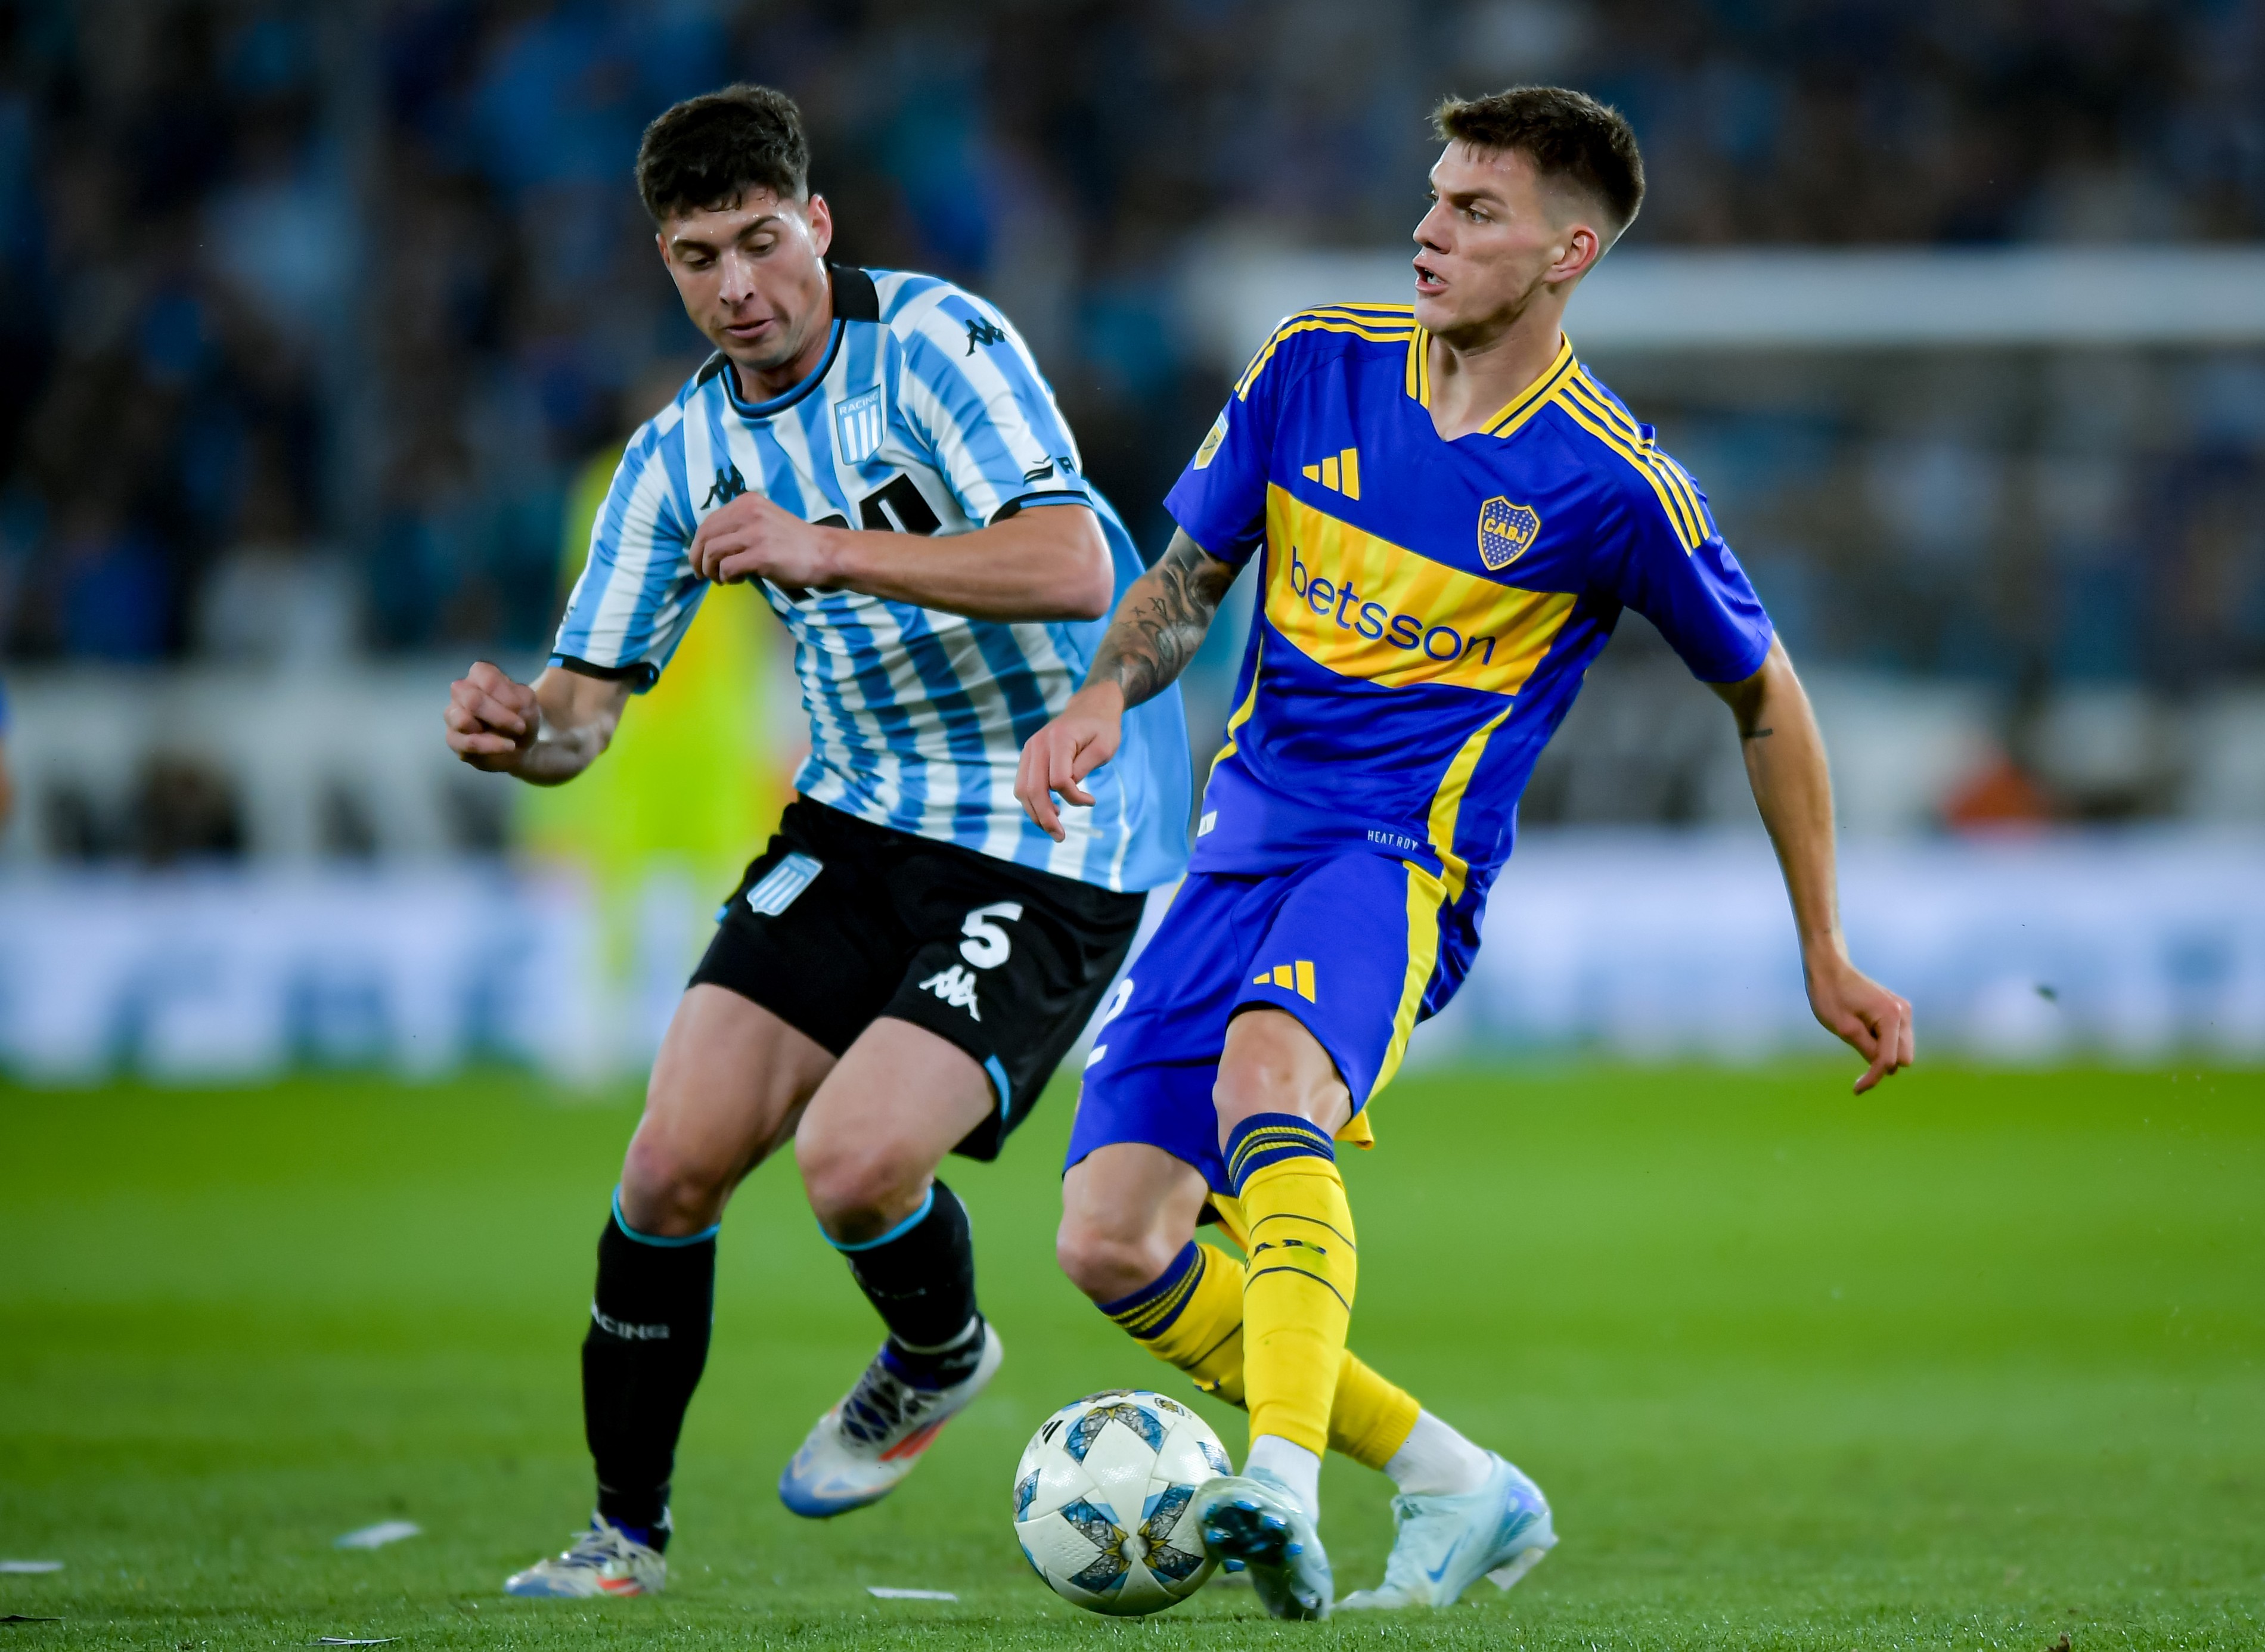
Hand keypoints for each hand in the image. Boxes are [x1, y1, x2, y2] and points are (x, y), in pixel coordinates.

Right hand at [445, 661, 538, 771]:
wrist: (520, 743)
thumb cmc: (521, 715)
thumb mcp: (527, 704)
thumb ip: (515, 702)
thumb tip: (500, 711)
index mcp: (479, 674)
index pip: (488, 680)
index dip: (507, 699)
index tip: (524, 713)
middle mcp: (461, 691)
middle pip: (472, 700)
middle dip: (499, 717)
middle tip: (520, 728)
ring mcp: (453, 714)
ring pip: (462, 721)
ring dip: (492, 733)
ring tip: (511, 742)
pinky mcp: (453, 738)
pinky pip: (466, 744)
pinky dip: (490, 748)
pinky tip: (505, 748)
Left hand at [689, 491, 840, 587]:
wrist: (825, 553)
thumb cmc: (795, 542)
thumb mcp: (765, 521)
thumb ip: (740, 525)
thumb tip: (711, 546)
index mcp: (747, 502)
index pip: (709, 521)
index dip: (698, 543)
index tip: (700, 559)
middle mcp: (748, 513)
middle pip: (705, 536)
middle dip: (698, 558)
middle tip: (702, 574)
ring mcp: (755, 533)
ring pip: (712, 552)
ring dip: (711, 570)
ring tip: (721, 580)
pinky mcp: (761, 555)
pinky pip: (728, 568)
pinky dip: (726, 577)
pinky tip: (737, 581)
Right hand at [1016, 683, 1125, 841]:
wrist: (1090, 708)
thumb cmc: (1102, 728)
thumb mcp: (1104, 748)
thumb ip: (1084, 768)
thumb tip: (1066, 791)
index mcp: (1058, 739)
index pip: (1059, 780)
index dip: (1074, 798)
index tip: (1092, 801)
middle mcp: (1038, 744)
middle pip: (1033, 789)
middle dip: (1045, 818)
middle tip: (1060, 837)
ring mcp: (1030, 749)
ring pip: (1023, 790)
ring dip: (1035, 813)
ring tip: (1054, 829)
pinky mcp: (1028, 756)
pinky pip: (1023, 784)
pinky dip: (1032, 802)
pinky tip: (1049, 812)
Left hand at [1806, 952, 1913, 1093]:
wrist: (1830, 969)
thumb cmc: (1831, 996)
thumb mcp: (1844, 1029)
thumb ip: (1867, 1050)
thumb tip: (1886, 1069)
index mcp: (1892, 1016)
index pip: (1889, 1060)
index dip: (1873, 1077)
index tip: (1856, 1089)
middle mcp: (1904, 1014)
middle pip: (1903, 1058)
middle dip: (1881, 1064)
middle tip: (1853, 1056)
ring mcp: (1903, 1012)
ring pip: (1901, 1050)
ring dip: (1881, 1053)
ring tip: (1855, 1037)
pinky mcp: (1898, 1012)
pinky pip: (1896, 1039)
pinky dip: (1881, 1044)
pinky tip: (1862, 1033)